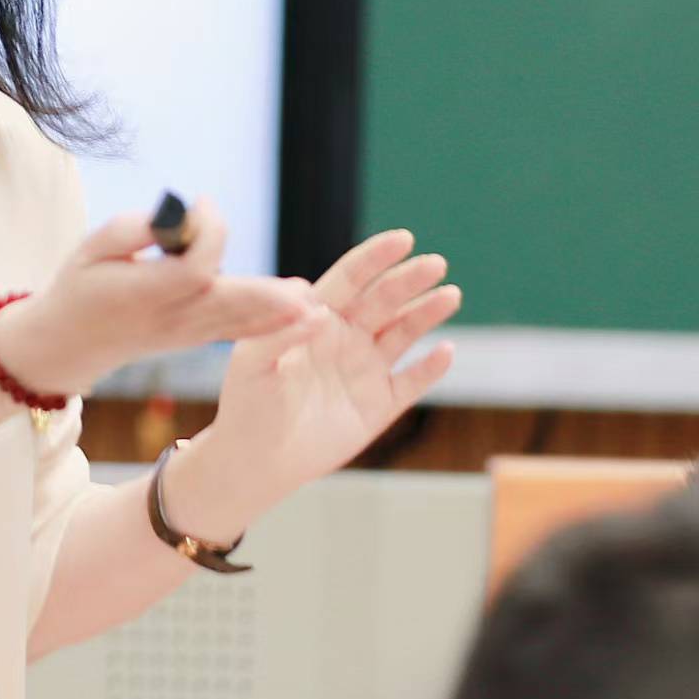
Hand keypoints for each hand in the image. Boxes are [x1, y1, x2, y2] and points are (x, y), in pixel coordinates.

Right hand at [0, 200, 331, 397]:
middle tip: (307, 293)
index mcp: (141, 294)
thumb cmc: (79, 285)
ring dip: (278, 315)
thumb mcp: (89, 248)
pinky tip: (301, 321)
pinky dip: (269, 326)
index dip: (206, 232)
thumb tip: (178, 217)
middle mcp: (168, 318)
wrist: (68, 343)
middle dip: (267, 298)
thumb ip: (133, 229)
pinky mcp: (193, 339)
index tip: (202, 203)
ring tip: (317, 308)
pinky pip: (235, 333)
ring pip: (236, 323)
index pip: (191, 269)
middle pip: (225, 305)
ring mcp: (183, 334)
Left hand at [173, 228, 460, 539]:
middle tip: (436, 263)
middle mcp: (345, 337)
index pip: (351, 279)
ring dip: (427, 313)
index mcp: (315, 318)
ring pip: (404, 333)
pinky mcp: (380, 405)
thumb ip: (281, 332)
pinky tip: (445, 351)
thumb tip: (319, 310)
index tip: (404, 238)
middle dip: (409, 279)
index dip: (376, 257)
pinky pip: (411, 382)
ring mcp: (365, 369)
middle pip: (384, 300)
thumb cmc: (247, 404)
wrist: (256, 460)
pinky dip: (430, 368)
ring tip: (450, 295)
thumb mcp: (253, 362)